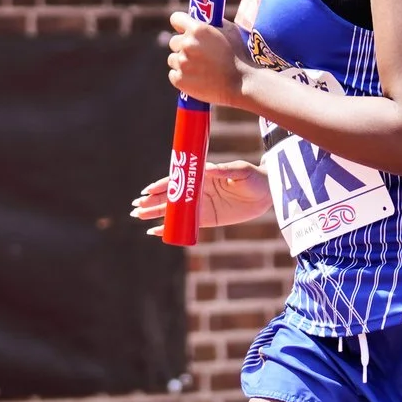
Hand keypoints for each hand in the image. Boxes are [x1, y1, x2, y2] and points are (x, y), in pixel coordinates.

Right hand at [130, 160, 272, 232]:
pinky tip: (155, 231)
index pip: (176, 180)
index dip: (162, 185)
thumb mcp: (239, 171)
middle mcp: (196, 190)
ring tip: (138, 217)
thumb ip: (223, 171)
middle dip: (151, 202)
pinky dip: (169, 227)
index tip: (148, 191)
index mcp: (200, 175)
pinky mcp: (205, 218)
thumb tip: (208, 169)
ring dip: (155, 213)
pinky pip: (184, 223)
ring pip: (173, 210)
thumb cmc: (252, 177)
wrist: (266, 192)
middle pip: (169, 196)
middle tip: (135, 208)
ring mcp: (199, 204)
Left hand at [166, 11, 246, 108]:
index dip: (180, 25)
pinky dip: (182, 77)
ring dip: (182, 62)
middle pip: (174, 42)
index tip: (183, 30)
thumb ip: (212, 25)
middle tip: (196, 53)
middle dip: (182, 46)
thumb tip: (202, 21)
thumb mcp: (230, 31)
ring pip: (173, 59)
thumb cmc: (239, 56)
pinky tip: (195, 79)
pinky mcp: (180, 80)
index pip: (176, 19)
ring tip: (199, 68)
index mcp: (198, 29)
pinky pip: (173, 75)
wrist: (242, 83)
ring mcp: (182, 63)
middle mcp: (187, 44)